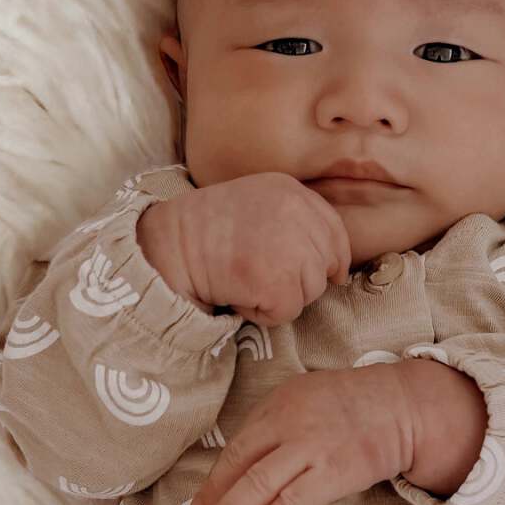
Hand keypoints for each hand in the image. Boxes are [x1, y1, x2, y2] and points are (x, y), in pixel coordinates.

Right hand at [138, 172, 353, 326]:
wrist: (169, 245)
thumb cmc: (204, 230)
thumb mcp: (255, 202)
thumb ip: (292, 219)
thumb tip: (333, 264)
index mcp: (290, 191)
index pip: (333, 229)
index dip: (335, 257)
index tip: (333, 274)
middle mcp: (296, 214)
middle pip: (325, 263)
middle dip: (302, 279)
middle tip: (263, 275)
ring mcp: (290, 248)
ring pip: (310, 291)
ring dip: (281, 296)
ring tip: (245, 280)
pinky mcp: (279, 282)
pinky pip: (288, 312)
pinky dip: (263, 314)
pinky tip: (238, 294)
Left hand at [188, 366, 416, 504]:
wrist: (402, 407)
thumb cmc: (353, 406)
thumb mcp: (306, 396)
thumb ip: (275, 424)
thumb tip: (243, 464)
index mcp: (278, 404)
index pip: (236, 447)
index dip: (213, 480)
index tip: (198, 503)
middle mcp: (289, 423)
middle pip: (239, 466)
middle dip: (213, 500)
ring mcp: (310, 449)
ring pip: (258, 485)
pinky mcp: (332, 473)